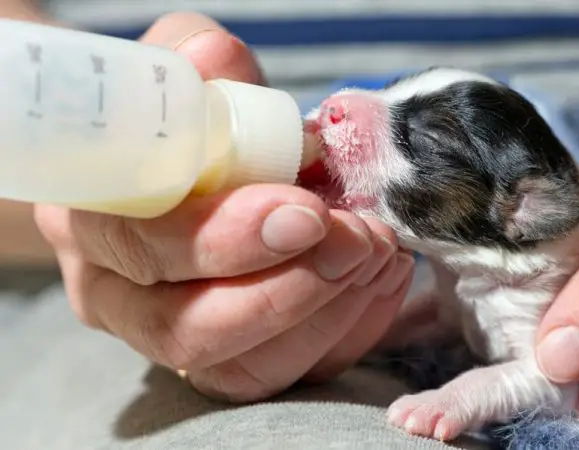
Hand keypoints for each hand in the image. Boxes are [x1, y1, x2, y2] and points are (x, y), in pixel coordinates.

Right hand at [35, 12, 414, 402]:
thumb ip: (193, 62)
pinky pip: (294, 371)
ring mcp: (178, 338)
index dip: (222, 240)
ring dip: (327, 313)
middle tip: (357, 239)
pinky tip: (380, 275)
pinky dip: (351, 327)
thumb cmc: (189, 117)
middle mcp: (123, 296)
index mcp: (97, 220)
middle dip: (289, 291)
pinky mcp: (239, 358)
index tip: (305, 212)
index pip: (143, 249)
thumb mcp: (185, 72)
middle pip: (190, 330)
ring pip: (245, 368)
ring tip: (377, 250)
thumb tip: (216, 61)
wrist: (200, 166)